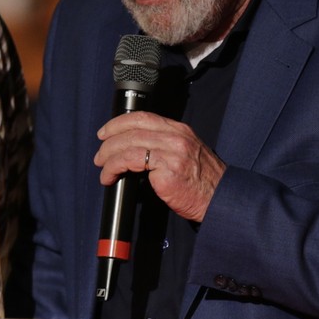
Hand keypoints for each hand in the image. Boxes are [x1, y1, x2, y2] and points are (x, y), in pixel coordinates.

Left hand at [95, 111, 224, 222]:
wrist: (219, 200)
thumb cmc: (201, 183)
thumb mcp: (186, 154)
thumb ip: (164, 147)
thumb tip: (133, 150)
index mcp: (180, 130)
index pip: (144, 117)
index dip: (120, 122)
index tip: (106, 131)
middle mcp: (176, 137)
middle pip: (132, 129)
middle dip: (109, 141)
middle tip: (100, 155)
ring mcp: (172, 152)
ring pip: (128, 145)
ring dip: (108, 157)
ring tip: (102, 169)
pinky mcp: (166, 170)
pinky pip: (130, 162)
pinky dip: (114, 168)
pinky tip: (111, 177)